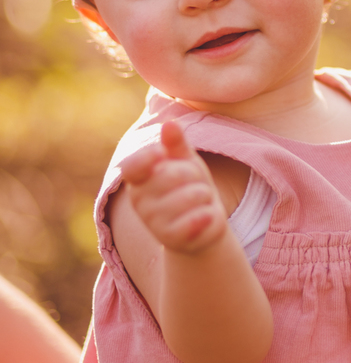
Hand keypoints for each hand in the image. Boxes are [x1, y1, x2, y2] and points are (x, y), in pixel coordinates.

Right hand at [120, 121, 225, 254]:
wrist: (202, 222)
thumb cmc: (189, 186)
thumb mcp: (185, 161)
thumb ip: (176, 144)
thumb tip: (169, 124)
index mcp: (140, 179)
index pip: (131, 167)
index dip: (145, 158)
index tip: (160, 152)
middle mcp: (140, 200)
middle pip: (173, 175)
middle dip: (194, 175)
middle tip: (194, 183)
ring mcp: (153, 221)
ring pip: (191, 196)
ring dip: (204, 195)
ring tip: (199, 201)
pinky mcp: (170, 238)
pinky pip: (195, 219)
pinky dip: (207, 214)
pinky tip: (206, 215)